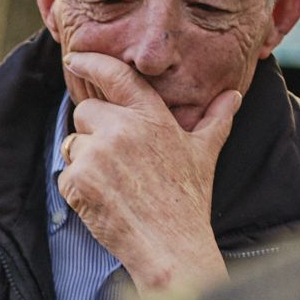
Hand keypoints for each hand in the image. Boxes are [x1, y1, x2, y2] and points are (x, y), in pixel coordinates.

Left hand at [58, 51, 236, 295]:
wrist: (170, 244)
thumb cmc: (189, 200)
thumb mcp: (204, 154)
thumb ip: (215, 120)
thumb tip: (233, 96)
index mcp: (151, 117)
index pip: (117, 76)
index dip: (92, 62)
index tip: (75, 56)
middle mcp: (122, 128)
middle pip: (85, 110)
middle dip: (93, 130)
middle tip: (117, 160)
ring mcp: (97, 153)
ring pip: (72, 142)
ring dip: (84, 160)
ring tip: (116, 184)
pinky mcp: (78, 179)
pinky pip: (65, 173)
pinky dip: (78, 188)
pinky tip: (104, 201)